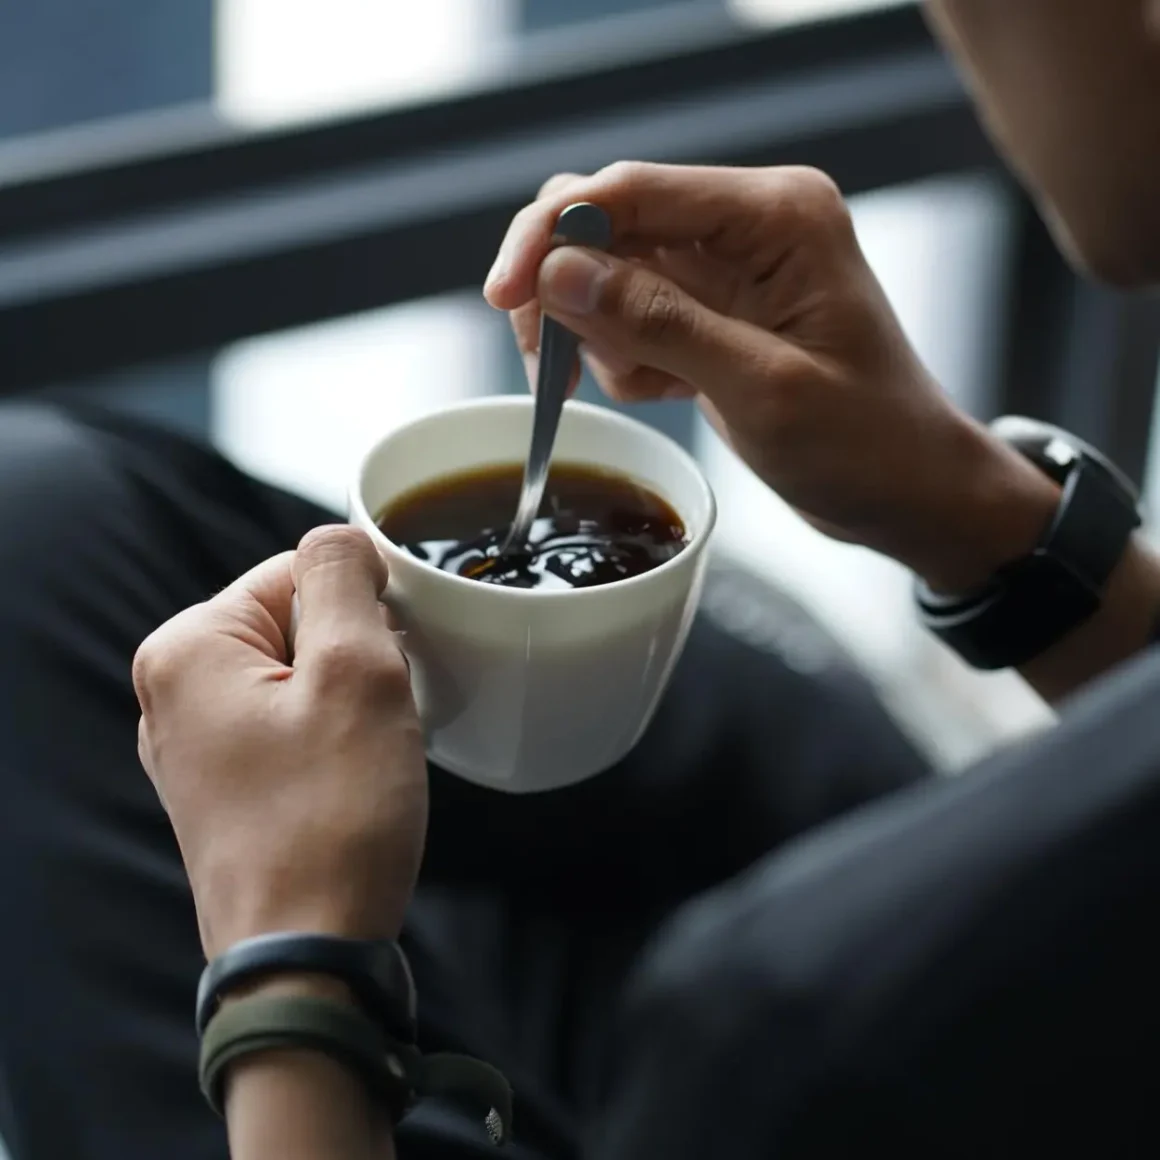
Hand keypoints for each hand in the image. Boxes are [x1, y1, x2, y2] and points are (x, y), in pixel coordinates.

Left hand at [133, 526, 426, 957]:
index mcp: (188, 647)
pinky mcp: (224, 786)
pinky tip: (352, 780)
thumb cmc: (331, 820)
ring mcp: (194, 744)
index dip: (368, 607)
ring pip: (302, 675)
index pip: (300, 569)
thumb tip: (341, 537)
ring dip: (353, 699)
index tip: (395, 663)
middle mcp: (172, 690)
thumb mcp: (357, 671)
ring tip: (367, 755)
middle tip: (383, 716)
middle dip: (360, 656)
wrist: (307, 957)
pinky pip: (292, 724)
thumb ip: (344, 578)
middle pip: (297, 622)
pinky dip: (336, 737)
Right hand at [485, 162, 1058, 591]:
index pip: (633, 190)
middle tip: (547, 359)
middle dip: (566, 286)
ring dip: (599, 333)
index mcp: (778, 216)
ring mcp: (731, 267)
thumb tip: (558, 272)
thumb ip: (659, 323)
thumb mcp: (762, 389)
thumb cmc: (867, 444)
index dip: (554, 234)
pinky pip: (632, 313)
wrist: (910, 491)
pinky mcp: (716, 309)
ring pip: (611, 271)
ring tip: (647, 389)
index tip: (505, 296)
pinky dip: (626, 356)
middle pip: (611, 221)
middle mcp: (750, 224)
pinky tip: (666, 392)